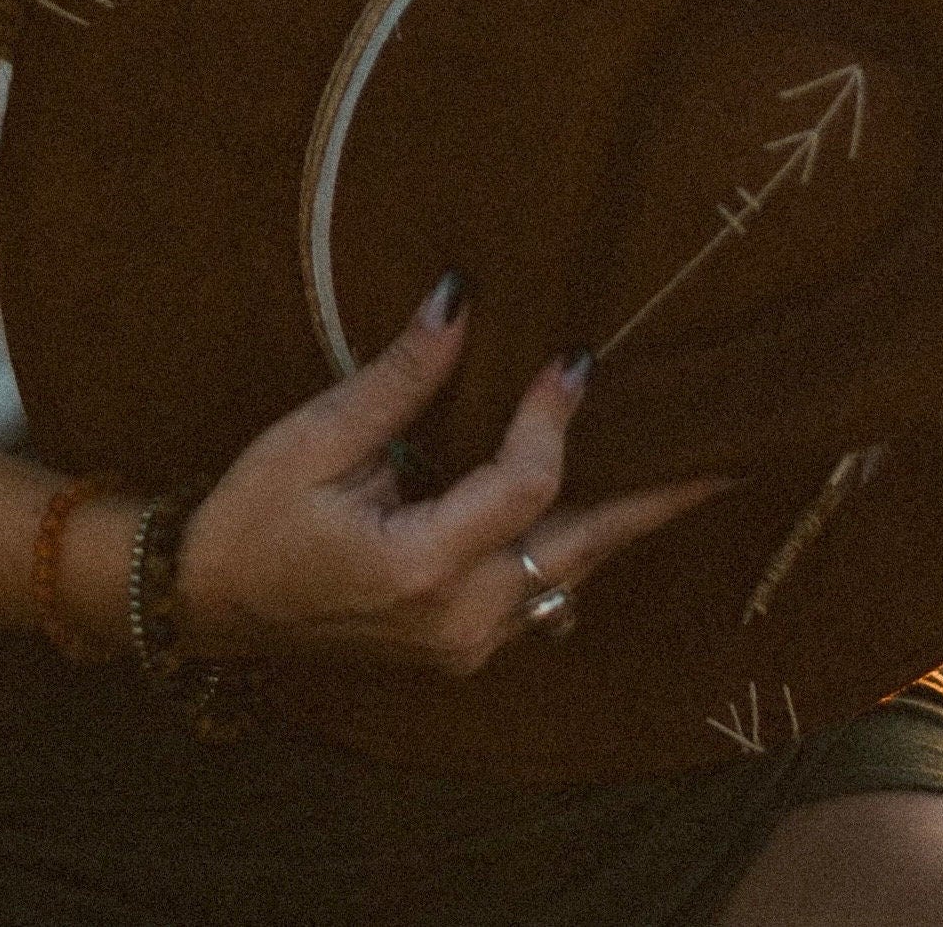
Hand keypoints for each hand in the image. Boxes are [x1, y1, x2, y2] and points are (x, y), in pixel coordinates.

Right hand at [175, 273, 729, 678]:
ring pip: (570, 572)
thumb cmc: (251, 519)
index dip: (555, 415)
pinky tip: (610, 503)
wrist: (209, 608)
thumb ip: (399, 378)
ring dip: (624, 519)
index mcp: (419, 568)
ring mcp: (464, 643)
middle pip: (584, 545)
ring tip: (692, 471)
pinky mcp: (460, 645)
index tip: (577, 356)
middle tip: (733, 455)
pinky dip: (579, 543)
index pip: (524, 482)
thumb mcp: (315, 441)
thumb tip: (460, 297)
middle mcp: (458, 618)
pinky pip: (543, 591)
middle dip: (658, 498)